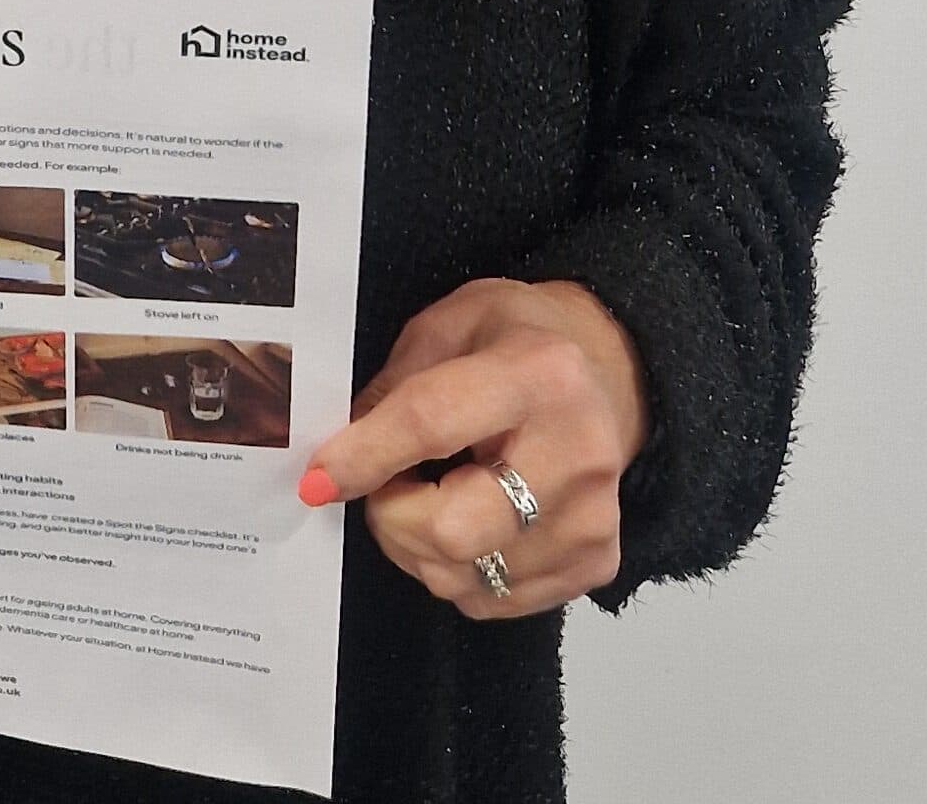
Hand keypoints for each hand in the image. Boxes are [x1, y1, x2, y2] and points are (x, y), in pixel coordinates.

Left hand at [301, 278, 649, 617]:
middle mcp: (578, 453)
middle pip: (453, 529)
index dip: (364, 455)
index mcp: (539, 374)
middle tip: (384, 485)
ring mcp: (593, 519)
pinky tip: (465, 523)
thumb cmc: (516, 340)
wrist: (609, 375)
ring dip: (417, 549)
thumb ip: (396, 383)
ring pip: (466, 577)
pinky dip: (455, 572)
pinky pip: (493, 601)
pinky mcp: (597, 563)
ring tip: (426, 499)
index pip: (432, 424)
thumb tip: (341, 453)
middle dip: (392, 517)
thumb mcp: (448, 324)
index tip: (317, 477)